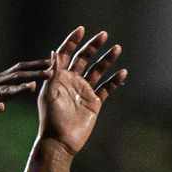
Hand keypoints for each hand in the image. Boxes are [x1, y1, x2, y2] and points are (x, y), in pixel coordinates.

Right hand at [0, 60, 51, 129]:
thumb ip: (3, 90)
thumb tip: (22, 85)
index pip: (18, 71)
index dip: (36, 66)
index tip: (54, 63)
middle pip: (14, 77)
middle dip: (34, 74)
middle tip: (52, 71)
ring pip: (0, 91)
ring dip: (17, 89)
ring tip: (32, 87)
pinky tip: (0, 108)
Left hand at [38, 26, 127, 154]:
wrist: (60, 141)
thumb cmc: (51, 118)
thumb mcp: (49, 93)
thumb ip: (53, 73)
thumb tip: (53, 52)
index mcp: (59, 77)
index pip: (65, 54)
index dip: (72, 41)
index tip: (81, 29)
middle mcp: (72, 81)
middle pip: (84, 58)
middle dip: (93, 46)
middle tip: (103, 35)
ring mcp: (84, 91)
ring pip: (98, 70)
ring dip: (107, 60)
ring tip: (117, 48)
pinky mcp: (94, 102)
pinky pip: (107, 88)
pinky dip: (115, 80)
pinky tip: (123, 72)